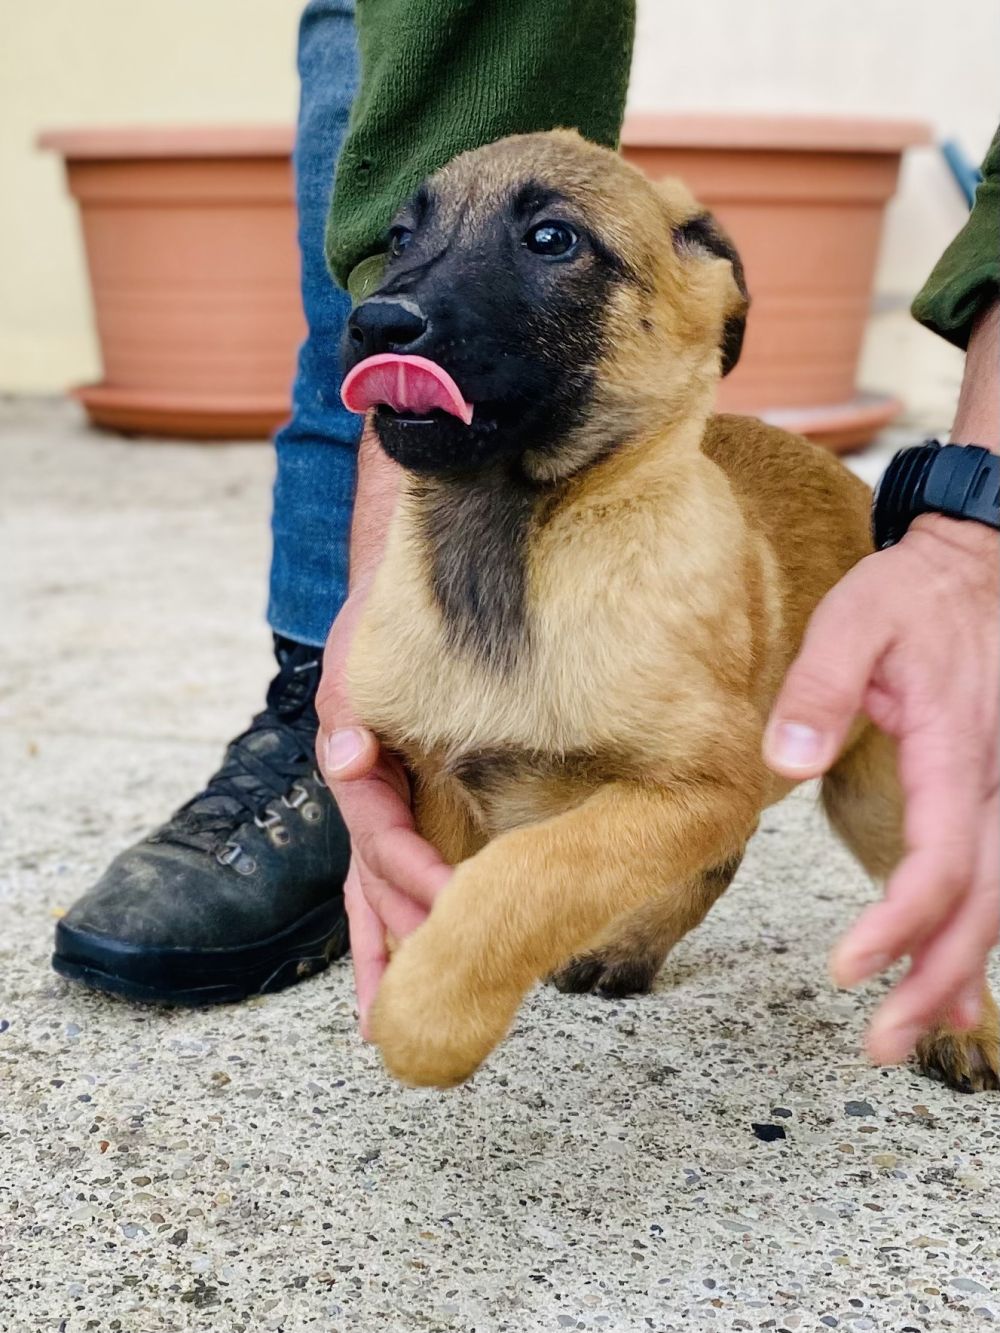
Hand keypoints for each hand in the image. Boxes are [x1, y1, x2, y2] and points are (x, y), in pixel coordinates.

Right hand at [315, 589, 450, 1032]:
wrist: (385, 610)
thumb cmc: (378, 633)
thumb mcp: (359, 664)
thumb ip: (350, 712)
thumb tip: (347, 760)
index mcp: (362, 776)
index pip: (385, 841)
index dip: (417, 877)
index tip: (456, 906)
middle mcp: (366, 806)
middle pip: (377, 889)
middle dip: (406, 939)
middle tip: (439, 994)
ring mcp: (377, 820)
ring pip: (373, 903)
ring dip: (385, 960)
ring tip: (386, 1029)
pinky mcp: (395, 820)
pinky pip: (379, 891)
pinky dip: (383, 939)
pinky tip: (389, 988)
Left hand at [764, 515, 998, 1063]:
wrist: (979, 568)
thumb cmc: (913, 597)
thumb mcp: (853, 621)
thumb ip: (817, 690)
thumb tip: (782, 762)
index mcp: (960, 749)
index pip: (942, 863)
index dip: (898, 927)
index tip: (847, 971)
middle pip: (983, 907)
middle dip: (933, 982)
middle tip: (881, 1046)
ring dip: (961, 974)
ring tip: (912, 1034)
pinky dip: (980, 938)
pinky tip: (958, 987)